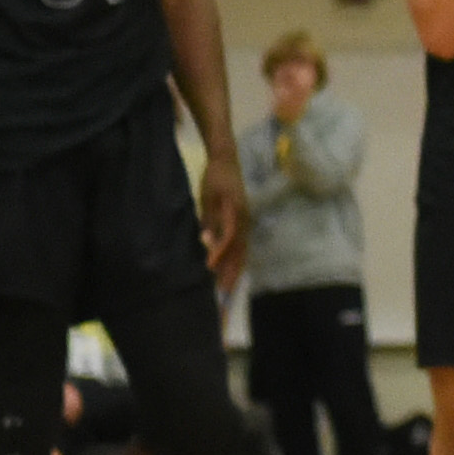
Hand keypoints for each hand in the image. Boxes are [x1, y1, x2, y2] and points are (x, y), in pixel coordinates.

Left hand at [198, 157, 250, 291]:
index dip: (219, 253)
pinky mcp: (244, 223)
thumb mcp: (207, 197)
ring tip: (228, 290)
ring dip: (235, 271)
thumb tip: (206, 240)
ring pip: (243, 251)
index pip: (228, 238)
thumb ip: (209, 219)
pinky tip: (232, 271)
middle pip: (239, 251)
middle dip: (232, 273)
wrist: (227, 161)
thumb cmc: (214, 178)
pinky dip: (237, 261)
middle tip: (224, 293)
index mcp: (235, 213)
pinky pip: (242, 246)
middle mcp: (245, 221)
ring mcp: (246, 222)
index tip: (210, 268)